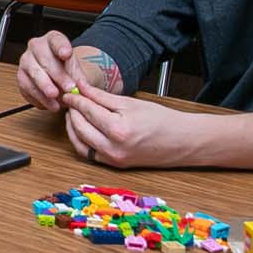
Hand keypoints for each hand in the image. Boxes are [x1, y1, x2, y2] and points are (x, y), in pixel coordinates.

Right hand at [17, 31, 75, 109]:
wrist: (60, 80)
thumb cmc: (68, 71)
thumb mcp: (78, 71)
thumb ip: (79, 78)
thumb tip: (81, 87)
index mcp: (52, 39)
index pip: (56, 40)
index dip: (61, 46)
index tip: (67, 54)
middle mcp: (36, 47)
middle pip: (44, 58)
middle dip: (57, 75)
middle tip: (68, 87)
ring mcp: (26, 61)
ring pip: (33, 73)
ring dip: (46, 87)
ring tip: (57, 98)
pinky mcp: (21, 77)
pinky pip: (28, 87)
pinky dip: (40, 98)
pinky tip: (50, 104)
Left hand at [62, 80, 194, 168]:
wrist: (182, 142)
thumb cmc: (161, 120)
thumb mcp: (130, 103)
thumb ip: (102, 96)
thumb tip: (81, 87)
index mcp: (118, 129)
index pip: (87, 111)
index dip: (76, 99)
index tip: (70, 92)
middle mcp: (113, 148)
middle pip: (79, 127)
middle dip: (72, 112)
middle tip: (71, 100)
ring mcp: (113, 159)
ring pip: (80, 142)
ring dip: (73, 127)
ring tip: (74, 113)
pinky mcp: (115, 165)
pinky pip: (89, 153)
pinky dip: (81, 141)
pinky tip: (82, 129)